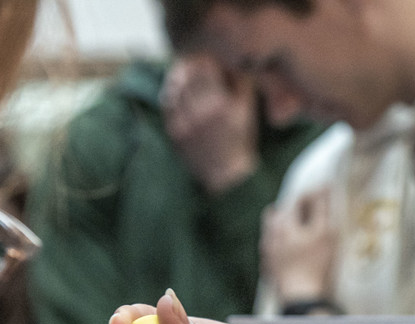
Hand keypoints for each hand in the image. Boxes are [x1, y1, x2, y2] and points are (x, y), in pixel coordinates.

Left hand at [161, 54, 258, 193]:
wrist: (226, 175)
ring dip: (178, 77)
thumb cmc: (240, 139)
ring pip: (174, 86)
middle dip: (190, 64)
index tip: (207, 58)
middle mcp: (201, 111)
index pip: (204, 65)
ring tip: (184, 74)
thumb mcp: (247, 109)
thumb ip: (240, 81)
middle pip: (187, 73)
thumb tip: (229, 59)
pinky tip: (178, 93)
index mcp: (222, 103)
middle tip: (193, 61)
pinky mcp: (174, 132)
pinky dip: (172, 94)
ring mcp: (185, 122)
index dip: (204, 58)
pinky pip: (167, 103)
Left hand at [262, 190, 337, 305]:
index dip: (313, 193)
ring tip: (299, 226)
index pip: (297, 199)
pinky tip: (291, 248)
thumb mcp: (324, 232)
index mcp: (283, 222)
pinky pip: (273, 247)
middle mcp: (270, 233)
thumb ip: (323, 207)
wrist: (300, 295)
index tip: (326, 192)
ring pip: (273, 229)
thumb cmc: (315, 262)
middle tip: (313, 207)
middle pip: (282, 212)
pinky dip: (282, 242)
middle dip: (298, 207)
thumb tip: (325, 186)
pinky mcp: (268, 266)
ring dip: (286, 223)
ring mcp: (267, 251)